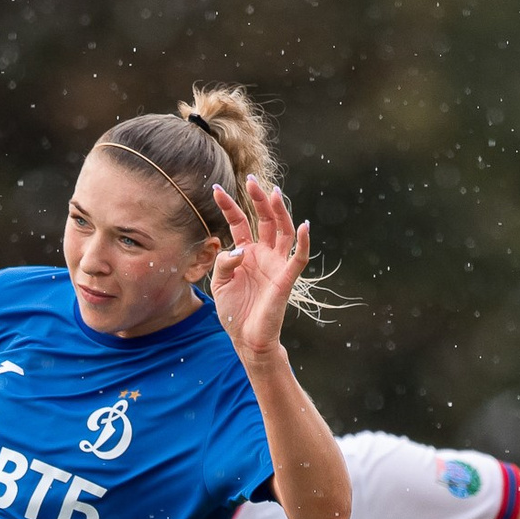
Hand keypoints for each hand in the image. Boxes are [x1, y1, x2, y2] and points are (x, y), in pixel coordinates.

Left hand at [206, 181, 309, 359]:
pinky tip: (303, 226)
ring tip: (274, 194)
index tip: (216, 189)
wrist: (246, 338)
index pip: (239, 223)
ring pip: (283, 231)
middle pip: (265, 220)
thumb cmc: (234, 312)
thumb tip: (239, 250)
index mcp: (246, 253)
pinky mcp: (286, 278)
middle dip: (258, 200)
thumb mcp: (220, 284)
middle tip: (251, 180)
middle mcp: (263, 254)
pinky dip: (303, 242)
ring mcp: (276, 264)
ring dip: (280, 212)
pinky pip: (299, 258)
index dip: (229, 206)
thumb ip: (224, 263)